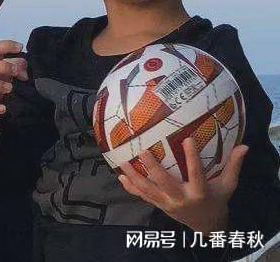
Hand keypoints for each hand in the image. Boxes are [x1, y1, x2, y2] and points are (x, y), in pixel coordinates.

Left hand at [118, 138, 248, 235]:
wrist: (206, 225)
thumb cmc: (217, 199)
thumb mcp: (227, 185)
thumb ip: (233, 166)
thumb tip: (244, 146)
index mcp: (199, 192)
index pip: (196, 174)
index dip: (192, 158)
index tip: (187, 139)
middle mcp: (181, 198)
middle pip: (165, 184)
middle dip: (153, 168)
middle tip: (142, 151)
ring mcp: (167, 204)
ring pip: (148, 191)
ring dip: (135, 177)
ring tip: (123, 163)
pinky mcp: (159, 205)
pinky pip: (143, 197)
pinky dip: (131, 188)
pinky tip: (120, 176)